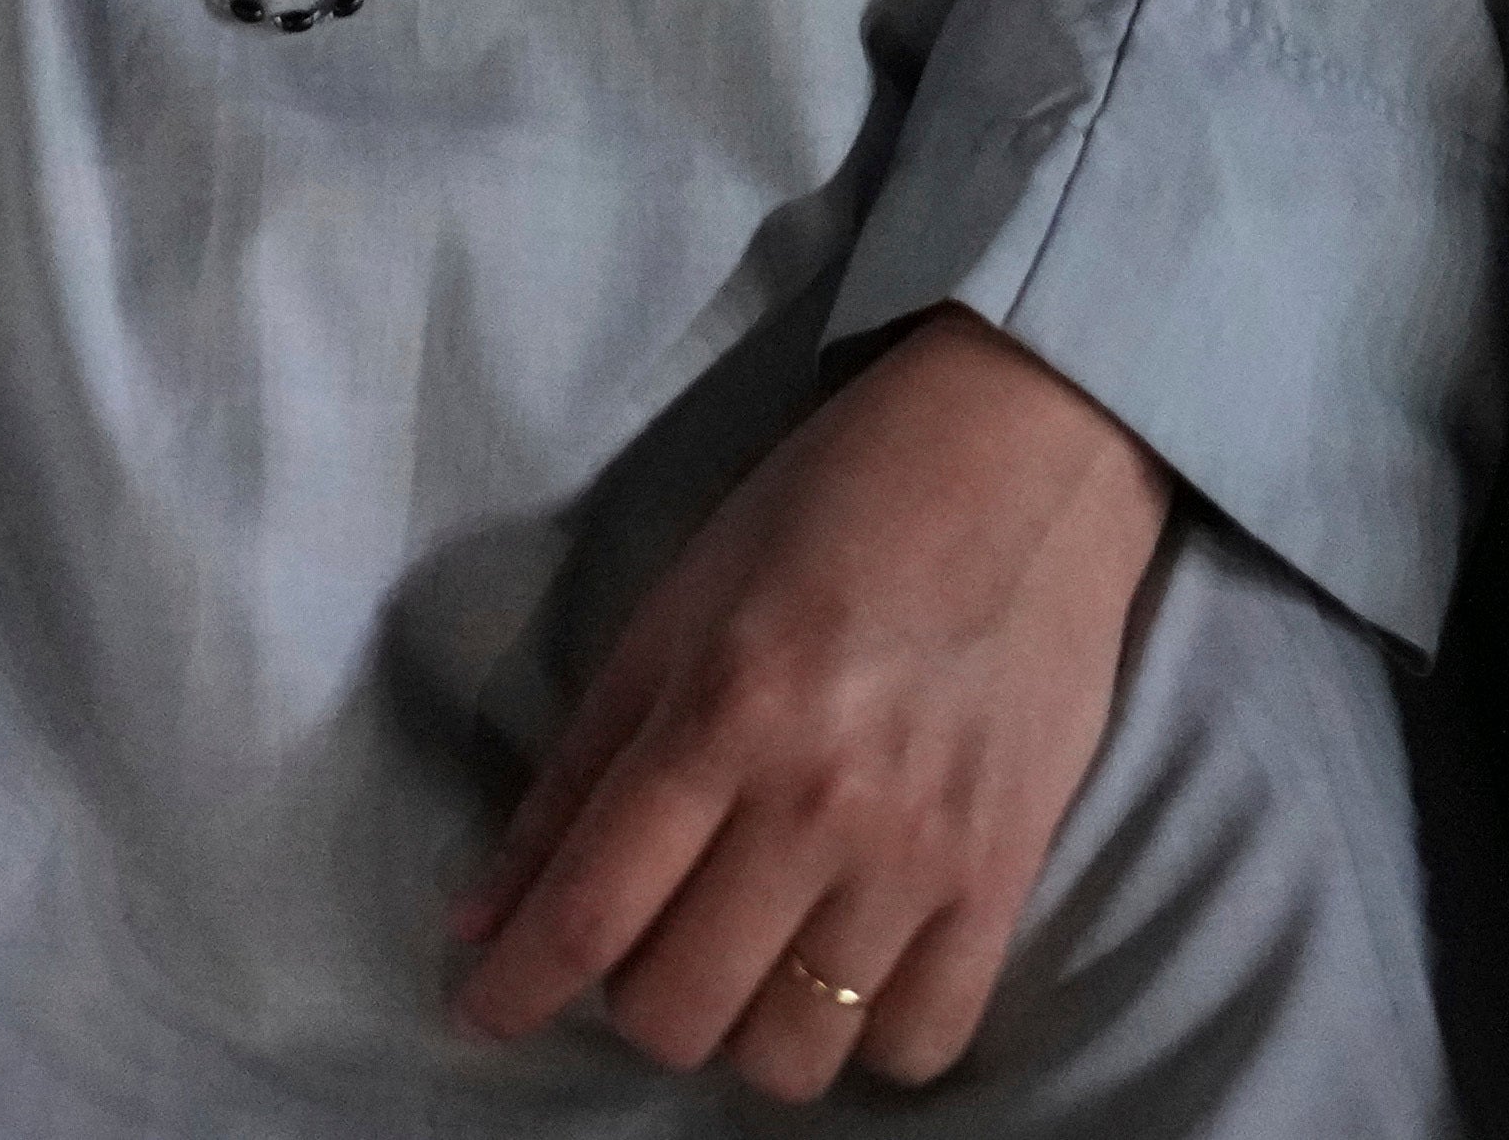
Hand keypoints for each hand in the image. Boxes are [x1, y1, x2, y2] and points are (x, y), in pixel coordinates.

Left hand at [448, 313, 1170, 1103]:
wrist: (1028, 455)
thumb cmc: (830, 510)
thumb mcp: (675, 610)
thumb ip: (577, 774)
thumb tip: (481, 919)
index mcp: (720, 714)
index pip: (591, 912)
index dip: (516, 990)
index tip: (480, 1015)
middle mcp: (818, 800)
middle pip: (680, 1010)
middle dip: (634, 999)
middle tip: (650, 940)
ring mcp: (921, 852)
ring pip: (791, 1054)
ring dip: (745, 1029)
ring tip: (752, 958)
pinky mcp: (1007, 877)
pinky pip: (920, 1044)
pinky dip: (865, 1036)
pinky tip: (847, 969)